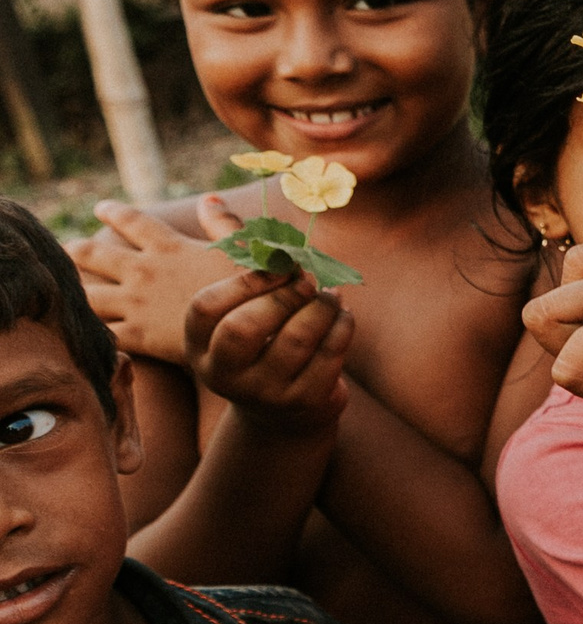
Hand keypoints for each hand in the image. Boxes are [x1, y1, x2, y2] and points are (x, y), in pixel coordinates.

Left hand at [70, 198, 235, 363]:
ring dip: (73, 289)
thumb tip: (208, 198)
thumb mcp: (245, 249)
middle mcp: (144, 272)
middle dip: (77, 250)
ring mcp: (136, 305)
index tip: (101, 208)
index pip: (134, 222)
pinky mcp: (137, 336)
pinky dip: (90, 330)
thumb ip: (224, 223)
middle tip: (63, 248)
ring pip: (88, 294)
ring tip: (60, 288)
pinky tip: (80, 331)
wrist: (251, 334)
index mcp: (169, 248)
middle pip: (95, 255)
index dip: (115, 212)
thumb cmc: (256, 291)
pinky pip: (102, 332)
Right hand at [185, 266, 353, 435]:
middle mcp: (223, 375)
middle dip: (283, 296)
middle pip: (244, 327)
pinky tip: (343, 315)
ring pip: (295, 339)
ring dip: (320, 307)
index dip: (245, 281)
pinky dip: (342, 327)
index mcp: (199, 347)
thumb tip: (225, 212)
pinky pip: (328, 355)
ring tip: (331, 295)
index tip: (280, 265)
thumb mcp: (240, 310)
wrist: (284, 411)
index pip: (205, 308)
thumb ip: (239, 265)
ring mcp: (263, 393)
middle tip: (308, 281)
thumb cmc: (262, 341)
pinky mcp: (303, 402)